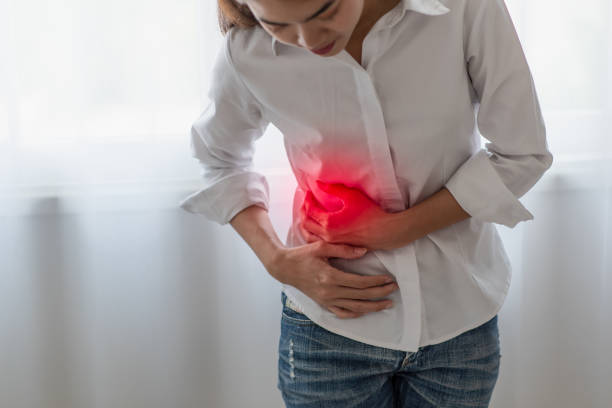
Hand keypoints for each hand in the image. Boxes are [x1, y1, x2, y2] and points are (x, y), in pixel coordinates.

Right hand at [267, 241, 398, 318]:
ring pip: (355, 308)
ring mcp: (326, 300)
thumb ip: (344, 249)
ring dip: (373, 306)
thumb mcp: (322, 247)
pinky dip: (355, 313)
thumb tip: (365, 251)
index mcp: (330, 277)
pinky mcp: (323, 303)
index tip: (389, 279)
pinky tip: (365, 311)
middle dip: (380, 293)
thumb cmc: (303, 255)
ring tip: (387, 303)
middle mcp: (329, 292)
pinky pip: (342, 312)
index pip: (360, 283)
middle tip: (394, 289)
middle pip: (361, 296)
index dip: (377, 282)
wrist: (284, 267)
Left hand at [299, 180, 399, 250]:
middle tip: (306, 201)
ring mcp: (332, 243)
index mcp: (328, 223)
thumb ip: (333, 189)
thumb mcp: (351, 196)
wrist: (385, 232)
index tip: (309, 192)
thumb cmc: (370, 214)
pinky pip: (318, 241)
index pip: (309, 210)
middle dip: (303, 211)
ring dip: (306, 224)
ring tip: (309, 214)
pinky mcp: (338, 247)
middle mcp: (327, 236)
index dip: (307, 199)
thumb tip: (318, 184)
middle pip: (305, 224)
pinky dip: (313, 233)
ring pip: (310, 236)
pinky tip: (318, 226)